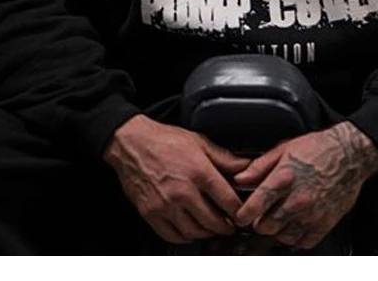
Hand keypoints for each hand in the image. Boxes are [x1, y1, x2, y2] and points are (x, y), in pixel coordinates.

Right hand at [103, 114, 250, 243]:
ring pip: (194, 232)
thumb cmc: (164, 140)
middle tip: (230, 225)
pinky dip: (185, 237)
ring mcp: (166, 205)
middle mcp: (183, 192)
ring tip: (212, 228)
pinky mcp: (151, 213)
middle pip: (212, 221)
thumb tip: (244, 165)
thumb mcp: (199, 142)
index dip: (239, 211)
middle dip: (225, 227)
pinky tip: (190, 231)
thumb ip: (223, 157)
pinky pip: (172, 235)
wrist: (132, 144)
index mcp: (199, 172)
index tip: (242, 214)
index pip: (227, 201)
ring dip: (206, 233)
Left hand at [232, 121, 377, 250]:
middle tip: (261, 215)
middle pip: (266, 227)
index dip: (243, 214)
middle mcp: (298, 199)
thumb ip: (260, 166)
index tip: (241, 216)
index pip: (256, 205)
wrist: (349, 154)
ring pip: (283, 238)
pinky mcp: (325, 223)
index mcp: (285, 178)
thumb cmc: (318, 149)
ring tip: (278, 218)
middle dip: (259, 223)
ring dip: (276, 231)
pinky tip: (294, 225)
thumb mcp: (284, 149)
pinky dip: (295, 238)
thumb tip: (240, 178)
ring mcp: (312, 214)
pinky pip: (303, 243)